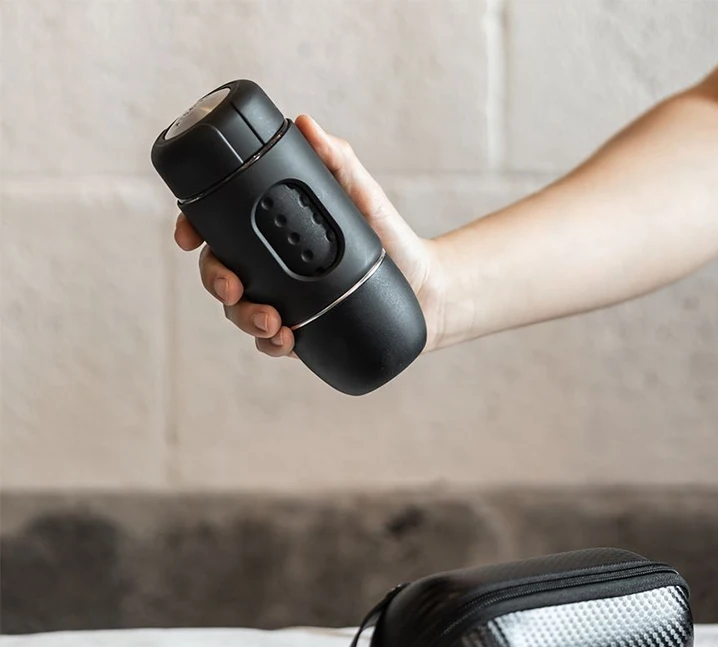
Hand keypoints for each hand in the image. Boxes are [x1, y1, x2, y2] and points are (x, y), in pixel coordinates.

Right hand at [175, 115, 445, 357]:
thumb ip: (337, 161)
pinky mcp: (299, 333)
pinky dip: (271, 345)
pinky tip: (285, 341)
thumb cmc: (391, 238)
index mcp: (274, 230)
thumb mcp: (363, 197)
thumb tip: (307, 124)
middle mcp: (270, 266)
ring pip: (239, 312)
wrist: (423, 289)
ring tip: (274, 323)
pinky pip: (271, 343)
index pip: (221, 227)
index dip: (194, 228)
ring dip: (245, 318)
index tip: (187, 236)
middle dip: (216, 281)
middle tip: (232, 288)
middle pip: (220, 272)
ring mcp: (281, 300)